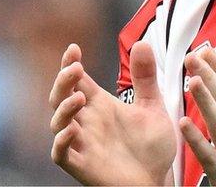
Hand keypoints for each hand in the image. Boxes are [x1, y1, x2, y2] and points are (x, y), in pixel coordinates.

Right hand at [49, 42, 175, 185]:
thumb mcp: (152, 107)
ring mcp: (82, 143)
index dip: (69, 63)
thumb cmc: (151, 147)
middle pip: (61, 96)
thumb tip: (141, 42)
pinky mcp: (83, 165)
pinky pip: (61, 154)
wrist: (158, 182)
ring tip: (80, 97)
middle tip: (75, 67)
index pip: (76, 79)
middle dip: (63, 81)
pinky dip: (61, 142)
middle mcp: (87, 121)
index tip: (73, 48)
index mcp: (99, 105)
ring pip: (57, 123)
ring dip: (63, 108)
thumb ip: (145, 78)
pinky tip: (72, 131)